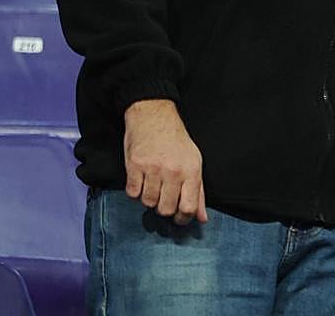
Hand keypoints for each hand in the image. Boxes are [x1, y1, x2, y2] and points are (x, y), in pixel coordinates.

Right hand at [123, 99, 207, 224]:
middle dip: (164, 209)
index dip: (183, 218)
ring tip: (153, 184)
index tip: (179, 218)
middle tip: (164, 197)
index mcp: (191, 170)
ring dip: (149, 198)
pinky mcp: (134, 166)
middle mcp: (173, 171)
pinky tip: (141, 179)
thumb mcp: (194, 162)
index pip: (188, 207)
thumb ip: (198, 192)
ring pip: (148, 202)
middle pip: (166, 209)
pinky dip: (135, 191)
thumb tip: (202, 218)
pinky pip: (132, 193)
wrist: (154, 116)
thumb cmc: (176, 141)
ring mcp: (153, 168)